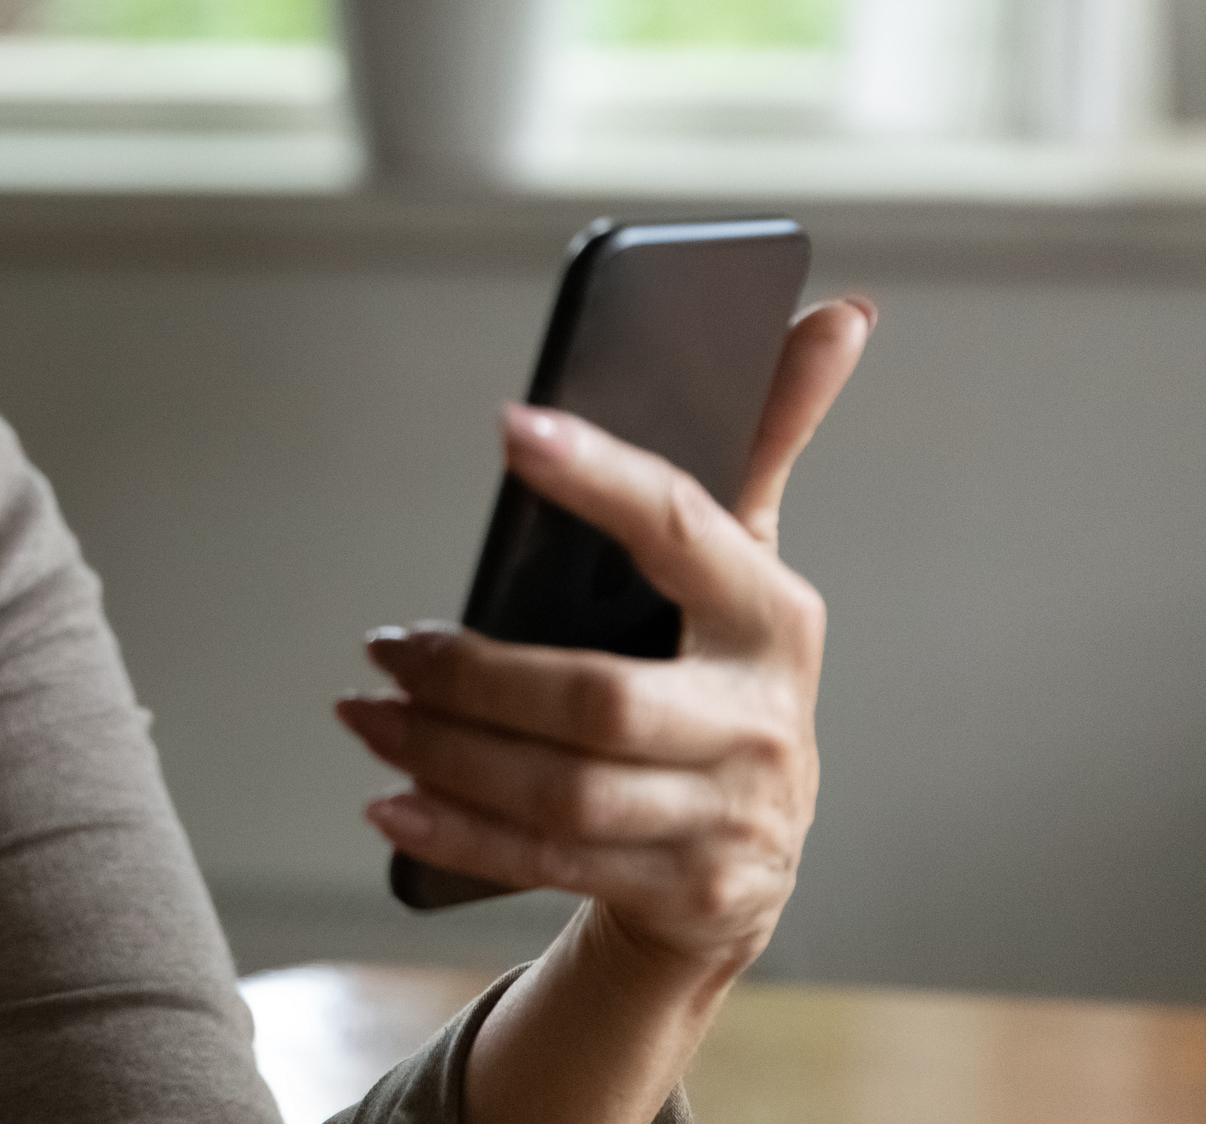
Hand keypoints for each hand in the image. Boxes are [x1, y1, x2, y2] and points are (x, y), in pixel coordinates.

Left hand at [339, 296, 871, 980]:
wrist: (740, 868)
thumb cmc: (718, 678)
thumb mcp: (743, 566)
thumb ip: (771, 440)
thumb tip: (840, 312)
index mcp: (774, 617)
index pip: (686, 530)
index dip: (602, 478)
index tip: (512, 424)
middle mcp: (761, 722)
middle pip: (598, 698)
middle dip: (474, 672)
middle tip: (386, 643)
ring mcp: (728, 819)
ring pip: (563, 788)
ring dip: (445, 750)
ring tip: (365, 709)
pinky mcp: (682, 894)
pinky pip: (550, 861)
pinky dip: (458, 831)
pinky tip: (388, 800)